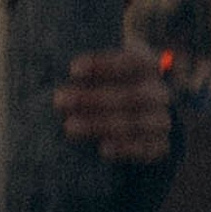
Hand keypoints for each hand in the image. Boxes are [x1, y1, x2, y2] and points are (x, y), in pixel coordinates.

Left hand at [53, 45, 172, 164]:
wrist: (130, 120)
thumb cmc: (102, 87)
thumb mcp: (99, 71)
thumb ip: (84, 68)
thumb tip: (48, 61)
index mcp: (148, 65)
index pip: (132, 61)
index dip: (104, 64)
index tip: (72, 70)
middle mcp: (160, 92)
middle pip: (132, 95)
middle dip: (93, 98)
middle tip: (59, 100)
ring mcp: (162, 121)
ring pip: (137, 123)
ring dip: (102, 124)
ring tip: (69, 127)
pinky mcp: (160, 148)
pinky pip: (147, 149)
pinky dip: (125, 149)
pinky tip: (103, 150)